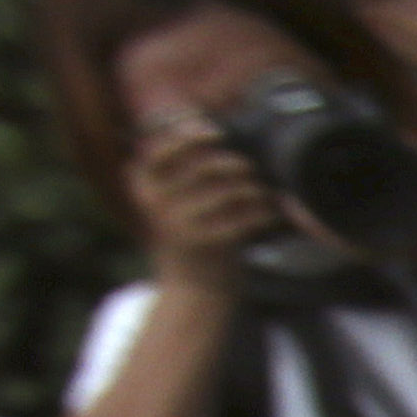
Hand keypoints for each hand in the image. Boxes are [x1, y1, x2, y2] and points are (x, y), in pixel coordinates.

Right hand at [122, 122, 286, 287]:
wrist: (192, 289)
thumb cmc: (189, 235)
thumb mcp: (171, 201)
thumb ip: (182, 170)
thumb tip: (210, 127)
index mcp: (144, 187)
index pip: (163, 150)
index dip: (190, 135)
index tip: (216, 132)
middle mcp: (158, 204)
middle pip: (205, 166)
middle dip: (235, 163)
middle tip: (250, 168)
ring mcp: (181, 224)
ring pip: (229, 190)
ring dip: (254, 188)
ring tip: (264, 192)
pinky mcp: (208, 243)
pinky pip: (245, 217)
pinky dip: (264, 212)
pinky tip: (272, 214)